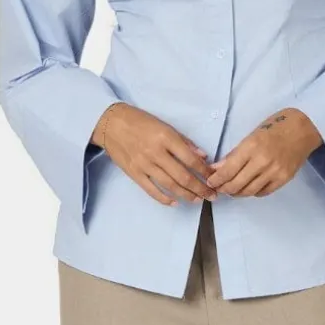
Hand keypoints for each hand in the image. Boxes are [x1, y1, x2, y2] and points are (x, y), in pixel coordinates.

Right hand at [93, 102, 216, 205]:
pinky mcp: (134, 173)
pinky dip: (164, 198)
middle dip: (200, 188)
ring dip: (186, 195)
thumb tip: (203, 156)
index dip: (205, 171)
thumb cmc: (140, 121)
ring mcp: (144, 165)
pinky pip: (151, 190)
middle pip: (183, 176)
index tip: (214, 178)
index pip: (191, 159)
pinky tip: (175, 202)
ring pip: (170, 185)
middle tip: (211, 196)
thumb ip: (184, 141)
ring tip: (198, 200)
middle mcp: (156, 153)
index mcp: (166, 138)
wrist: (110, 123)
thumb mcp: (165, 125)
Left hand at [205, 108, 322, 197]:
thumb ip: (235, 153)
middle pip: (236, 184)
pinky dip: (253, 192)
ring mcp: (275, 172)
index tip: (211, 181)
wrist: (304, 127)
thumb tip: (218, 168)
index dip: (216, 179)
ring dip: (237, 193)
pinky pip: (264, 192)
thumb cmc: (275, 126)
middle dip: (224, 189)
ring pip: (249, 191)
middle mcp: (262, 161)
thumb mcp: (251, 135)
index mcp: (251, 147)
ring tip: (232, 189)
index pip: (228, 170)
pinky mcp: (284, 178)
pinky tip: (249, 187)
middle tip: (220, 188)